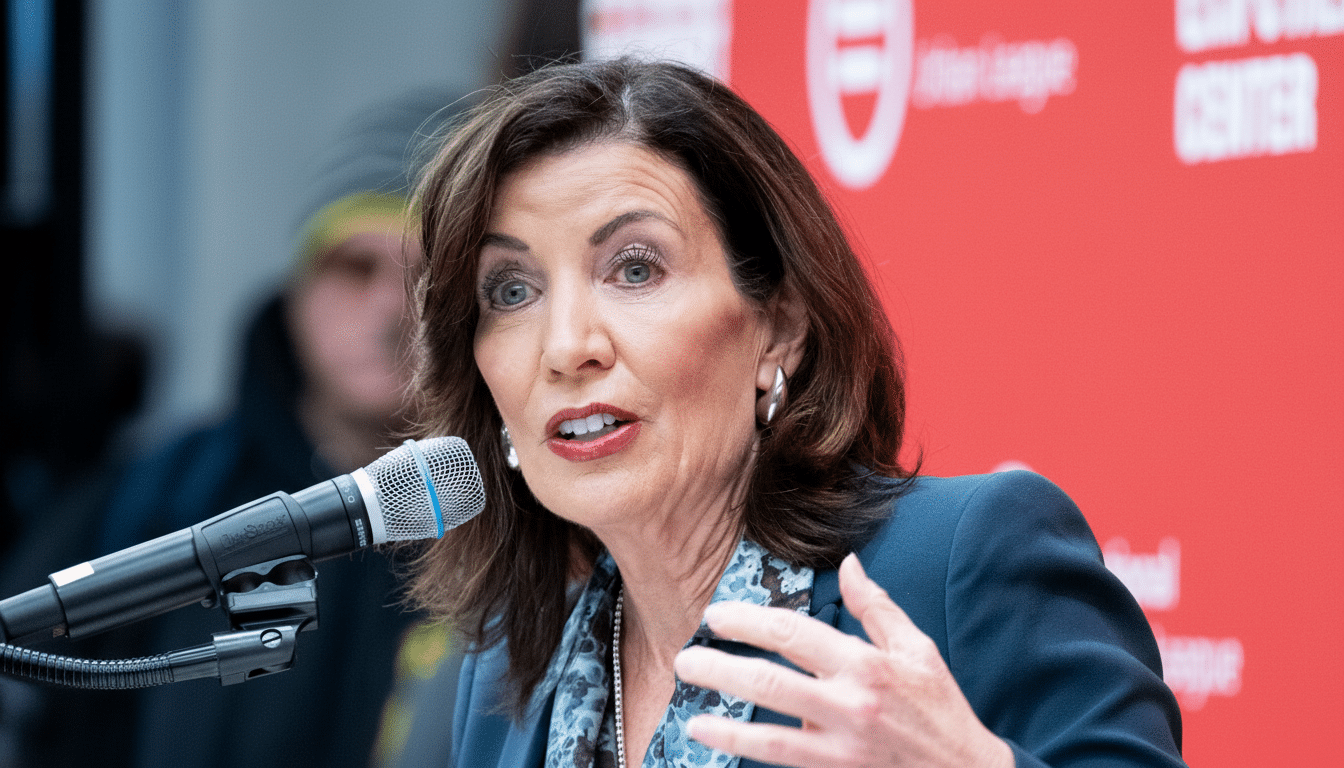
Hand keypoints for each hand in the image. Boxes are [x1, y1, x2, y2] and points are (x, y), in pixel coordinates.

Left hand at [672, 553, 1012, 767]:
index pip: (793, 634)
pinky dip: (749, 753)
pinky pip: (783, 763)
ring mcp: (841, 747)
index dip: (748, 621)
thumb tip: (849, 562)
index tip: (717, 616)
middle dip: (719, 668)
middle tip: (688, 659)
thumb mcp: (918, 649)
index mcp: (867, 665)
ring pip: (768, 736)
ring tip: (691, 713)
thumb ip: (876, 607)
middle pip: (768, 682)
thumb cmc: (940, 710)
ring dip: (724, 724)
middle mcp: (850, 705)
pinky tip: (723, 744)